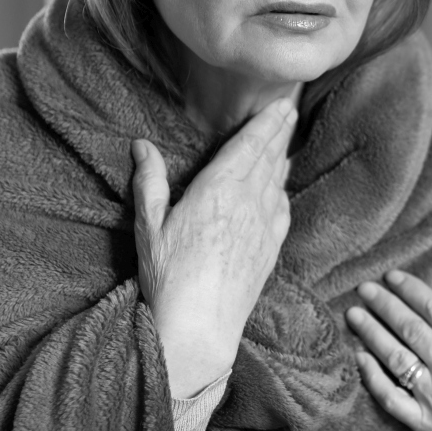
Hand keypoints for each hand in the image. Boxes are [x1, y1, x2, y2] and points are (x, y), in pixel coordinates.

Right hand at [132, 97, 294, 396]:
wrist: (200, 326)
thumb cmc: (168, 276)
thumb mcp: (149, 225)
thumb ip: (150, 182)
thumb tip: (142, 146)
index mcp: (218, 189)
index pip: (249, 146)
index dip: (266, 123)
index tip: (281, 104)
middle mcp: (248, 203)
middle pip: (269, 159)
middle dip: (279, 134)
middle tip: (289, 112)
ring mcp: (264, 228)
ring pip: (278, 184)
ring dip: (282, 160)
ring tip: (284, 145)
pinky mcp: (270, 251)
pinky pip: (282, 212)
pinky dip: (283, 194)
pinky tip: (281, 192)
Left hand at [345, 270, 431, 430]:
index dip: (411, 290)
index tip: (392, 276)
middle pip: (411, 329)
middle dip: (385, 304)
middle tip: (364, 288)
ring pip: (397, 358)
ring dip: (372, 333)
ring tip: (354, 315)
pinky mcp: (426, 424)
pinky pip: (392, 398)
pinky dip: (373, 378)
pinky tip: (359, 357)